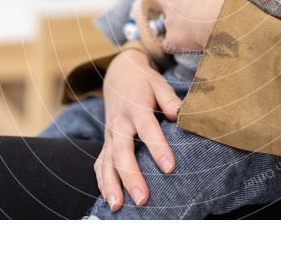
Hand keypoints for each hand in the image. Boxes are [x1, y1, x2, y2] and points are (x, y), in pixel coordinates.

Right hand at [95, 49, 181, 210]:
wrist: (119, 73)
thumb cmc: (144, 82)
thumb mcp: (159, 83)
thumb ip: (170, 99)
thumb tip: (180, 115)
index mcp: (136, 108)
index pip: (147, 129)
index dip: (158, 148)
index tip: (170, 168)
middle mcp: (119, 123)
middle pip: (122, 152)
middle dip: (130, 176)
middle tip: (142, 198)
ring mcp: (109, 134)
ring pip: (106, 162)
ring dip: (110, 185)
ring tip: (117, 206)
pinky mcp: (105, 142)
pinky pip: (100, 164)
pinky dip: (102, 182)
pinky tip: (110, 200)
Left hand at [155, 0, 228, 52]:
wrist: (218, 18)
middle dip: (173, 3)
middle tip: (189, 9)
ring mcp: (169, 21)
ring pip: (168, 22)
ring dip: (177, 24)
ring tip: (194, 29)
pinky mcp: (171, 40)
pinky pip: (169, 44)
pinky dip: (177, 44)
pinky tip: (188, 45)